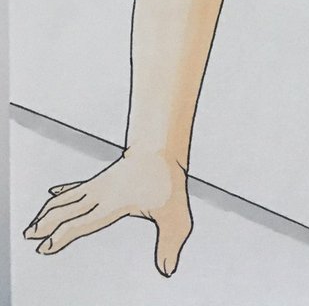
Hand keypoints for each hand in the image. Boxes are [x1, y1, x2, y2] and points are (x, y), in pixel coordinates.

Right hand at [22, 149, 191, 276]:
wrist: (164, 144)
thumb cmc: (169, 178)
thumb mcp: (175, 215)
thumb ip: (170, 244)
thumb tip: (168, 270)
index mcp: (113, 203)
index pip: (82, 222)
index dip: (62, 236)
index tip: (45, 247)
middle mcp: (101, 193)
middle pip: (66, 210)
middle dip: (46, 224)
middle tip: (28, 236)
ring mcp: (100, 183)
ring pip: (67, 198)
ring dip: (48, 211)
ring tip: (33, 225)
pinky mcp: (104, 177)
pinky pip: (77, 186)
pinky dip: (62, 193)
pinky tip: (53, 194)